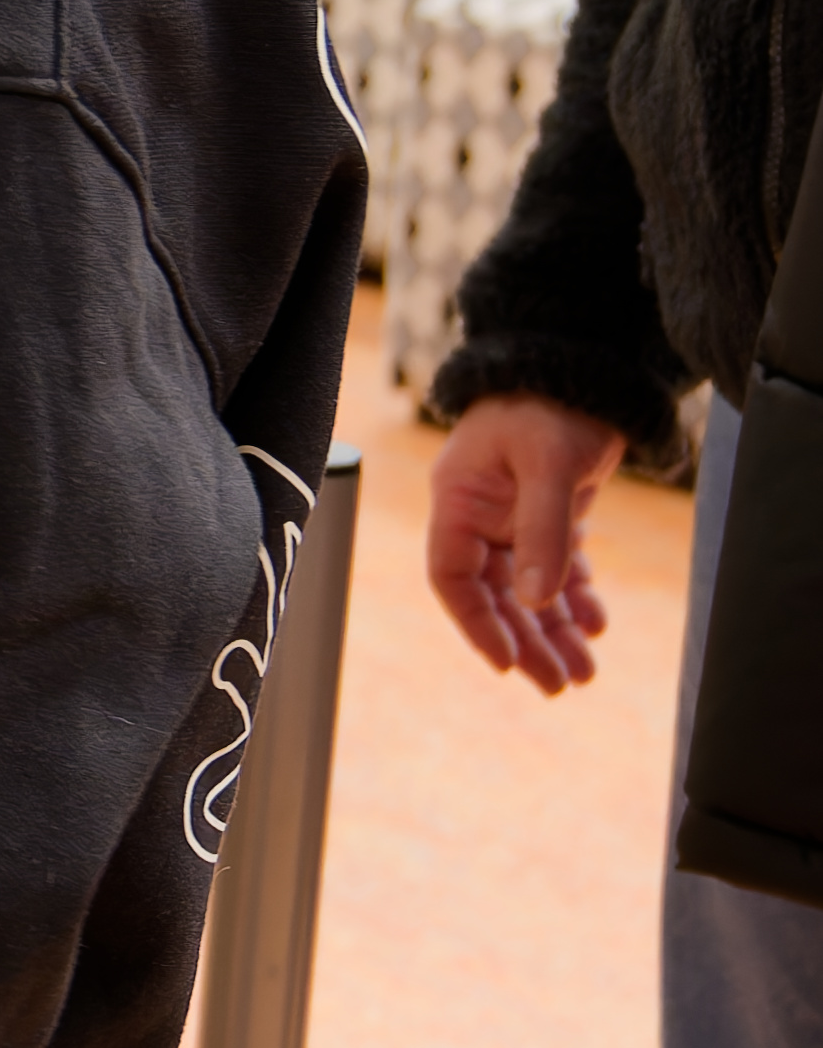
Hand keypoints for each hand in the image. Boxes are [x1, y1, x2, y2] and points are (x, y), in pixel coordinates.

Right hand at [425, 392, 619, 689]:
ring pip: (527, 589)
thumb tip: (539, 601)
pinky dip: (574, 597)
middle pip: (493, 595)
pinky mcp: (546, 513)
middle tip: (558, 684)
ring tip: (582, 672)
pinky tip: (595, 624)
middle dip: (526, 641)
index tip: (507, 661)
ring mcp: (511, 516)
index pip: (452, 578)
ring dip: (552, 630)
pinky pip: (555, 567)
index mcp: (458, 500)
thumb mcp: (549, 465)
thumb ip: (543, 532)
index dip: (476, 623)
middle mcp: (479, 515)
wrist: (583, 363)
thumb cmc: (552, 403)